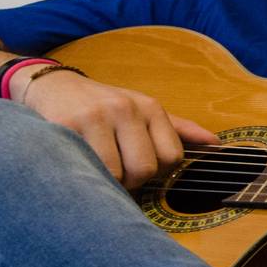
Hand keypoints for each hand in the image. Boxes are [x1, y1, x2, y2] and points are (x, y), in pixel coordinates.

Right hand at [19, 69, 218, 189]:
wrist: (50, 85)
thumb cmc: (103, 105)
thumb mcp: (142, 110)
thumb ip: (179, 129)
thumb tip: (217, 144)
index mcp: (149, 107)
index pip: (172, 157)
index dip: (158, 172)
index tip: (140, 166)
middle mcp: (125, 108)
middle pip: (145, 168)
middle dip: (132, 181)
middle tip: (117, 173)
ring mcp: (95, 116)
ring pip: (115, 173)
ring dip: (106, 181)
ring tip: (97, 168)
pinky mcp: (66, 126)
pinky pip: (87, 167)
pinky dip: (86, 174)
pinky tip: (79, 163)